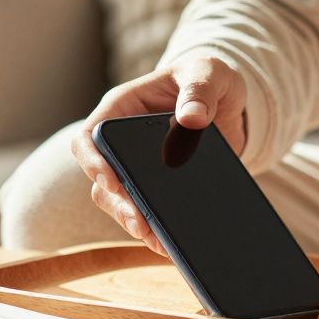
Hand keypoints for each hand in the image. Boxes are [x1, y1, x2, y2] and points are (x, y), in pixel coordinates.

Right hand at [71, 56, 246, 254]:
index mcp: (122, 108)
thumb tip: (191, 117)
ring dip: (134, 223)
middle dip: (118, 204)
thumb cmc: (207, 77)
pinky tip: (170, 244)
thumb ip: (199, 90)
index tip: (112, 182)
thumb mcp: (207, 73)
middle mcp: (121, 142)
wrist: (229, 102)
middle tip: (140, 223)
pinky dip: (156, 229)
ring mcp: (137, 166)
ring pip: (119, 202)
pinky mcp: (158, 185)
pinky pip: (147, 212)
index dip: (92, 162)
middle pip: (101, 180)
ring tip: (158, 241)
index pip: (89, 137)